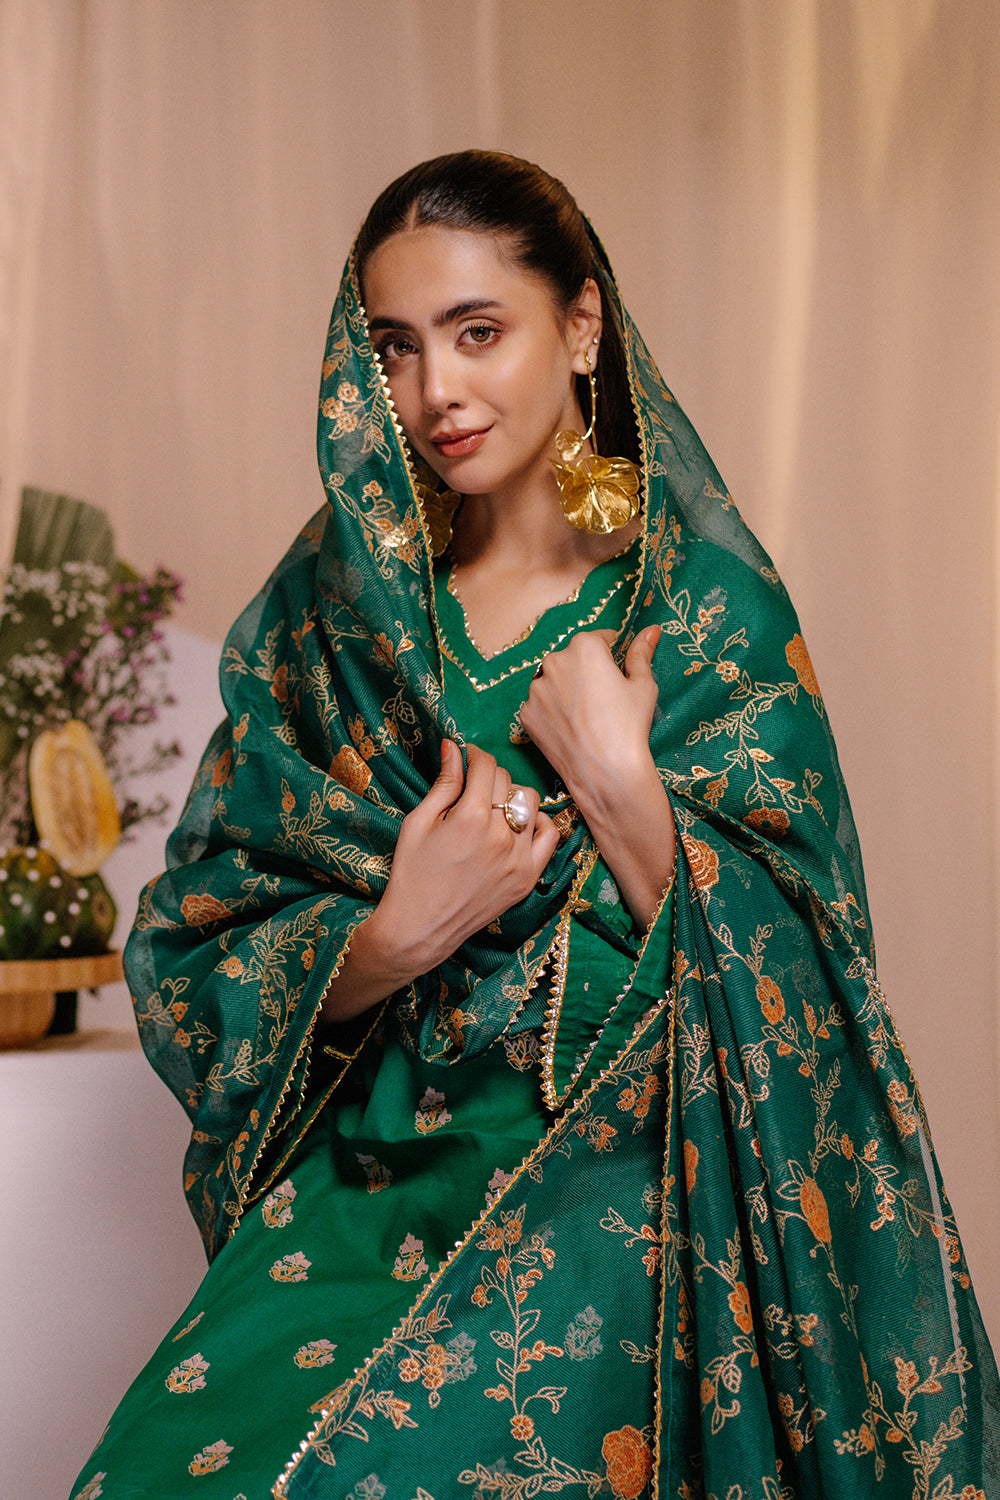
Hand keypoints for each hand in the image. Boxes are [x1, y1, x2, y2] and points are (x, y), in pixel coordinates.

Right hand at [321, 741, 558, 1018]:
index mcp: (470, 817)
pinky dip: (538, 823)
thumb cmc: (412, 872)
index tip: (467, 756)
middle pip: (506, 781)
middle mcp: (501, 835)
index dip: (474, 754)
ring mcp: (519, 858)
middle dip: (488, 775)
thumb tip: (453, 746)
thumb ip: (443, 782)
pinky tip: (519, 825)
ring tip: (493, 806)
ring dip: (513, 796)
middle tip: (473, 785)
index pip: (486, 766)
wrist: (420, 927)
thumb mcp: (418, 822)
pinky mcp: (528, 877)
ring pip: (530, 803)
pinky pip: (549, 836)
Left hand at [518, 624, 674, 928]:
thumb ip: (642, 653)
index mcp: (584, 646)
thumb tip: (652, 629)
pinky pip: (540, 706)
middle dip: (586, 672)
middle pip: (572, 659)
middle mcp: (554, 661)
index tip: (618, 672)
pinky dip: (552, 712)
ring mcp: (535, 689)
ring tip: (587, 716)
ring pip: (553, 681)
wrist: (605, 772)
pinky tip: (571, 728)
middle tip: (604, 699)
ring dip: (566, 690)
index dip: (612, 654)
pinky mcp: (525, 715)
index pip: (600, 639)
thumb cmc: (630, 726)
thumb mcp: (643, 686)